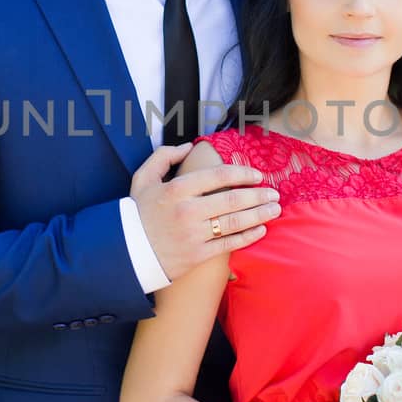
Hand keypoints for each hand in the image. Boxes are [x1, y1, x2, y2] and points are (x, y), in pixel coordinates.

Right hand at [130, 143, 280, 280]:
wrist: (126, 252)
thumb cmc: (137, 213)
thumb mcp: (143, 178)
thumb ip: (164, 156)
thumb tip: (189, 146)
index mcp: (176, 189)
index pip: (219, 176)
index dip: (243, 174)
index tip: (258, 175)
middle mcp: (187, 211)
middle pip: (232, 200)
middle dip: (258, 195)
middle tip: (274, 193)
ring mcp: (194, 235)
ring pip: (234, 222)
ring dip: (259, 215)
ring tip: (274, 210)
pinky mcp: (197, 256)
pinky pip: (228, 245)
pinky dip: (248, 236)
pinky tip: (260, 230)